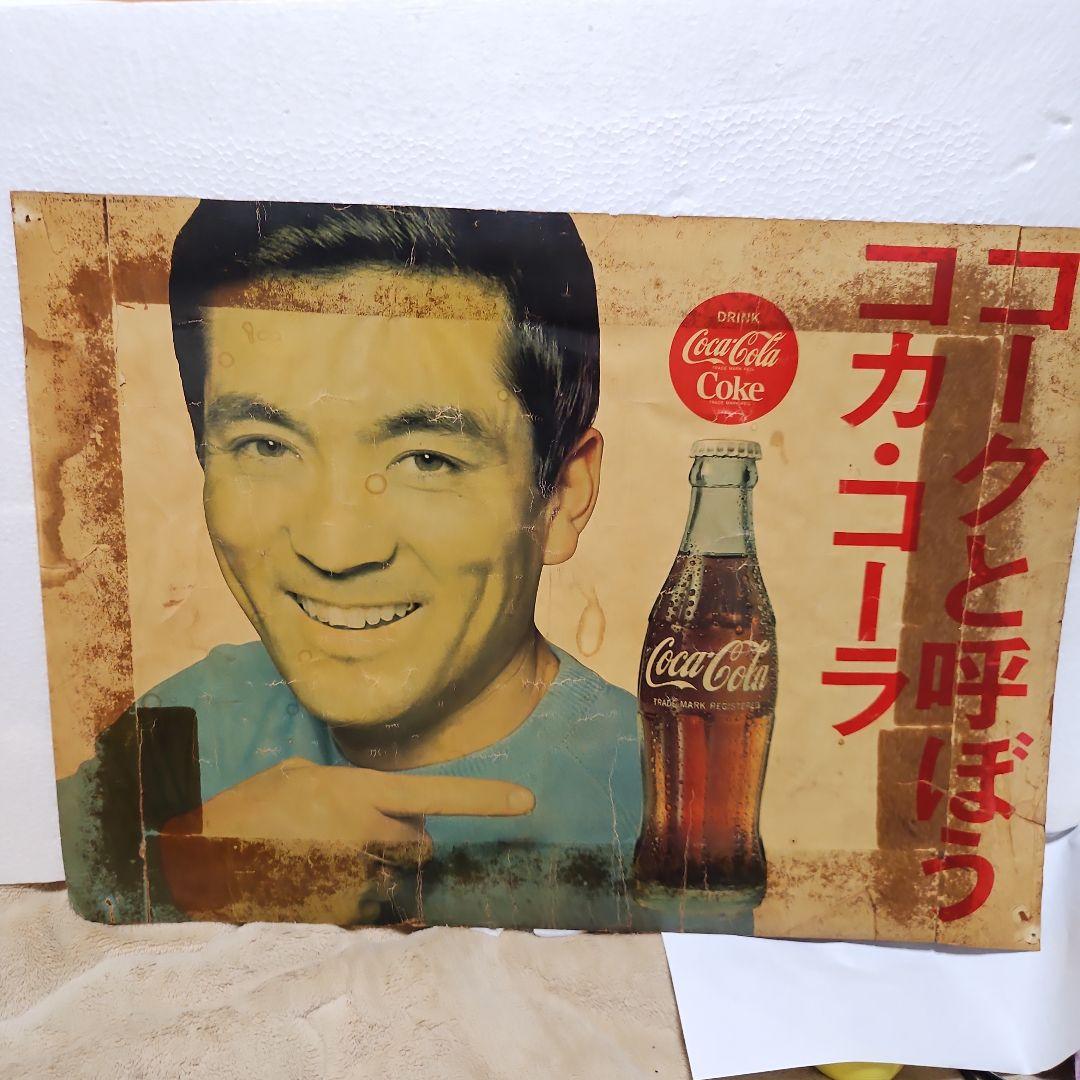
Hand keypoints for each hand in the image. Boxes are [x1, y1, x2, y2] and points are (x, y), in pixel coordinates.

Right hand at [157, 757, 534, 923]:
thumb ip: (344, 782)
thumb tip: (367, 797)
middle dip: (402, 839)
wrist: (201, 860)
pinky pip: (367, 904)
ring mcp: (354, 876)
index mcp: (359, 791)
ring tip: (324, 854)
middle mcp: (366, 833)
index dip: (485, 798)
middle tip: (358, 831)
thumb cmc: (247, 809)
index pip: (436, 794)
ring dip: (374, 866)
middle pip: (420, 844)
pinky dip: (350, 893)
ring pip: (393, 876)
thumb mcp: (296, 774)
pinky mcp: (339, 912)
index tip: (527, 800)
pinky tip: (312, 878)